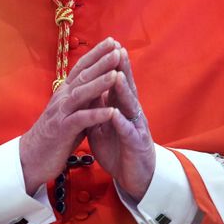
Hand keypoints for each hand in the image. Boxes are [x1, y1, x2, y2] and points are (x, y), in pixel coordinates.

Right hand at [19, 38, 121, 194]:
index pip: (81, 68)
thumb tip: (100, 85)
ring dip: (99, 84)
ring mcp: (61, 113)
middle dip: (100, 62)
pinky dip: (95, 115)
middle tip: (117, 48)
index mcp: (65, 93)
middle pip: (82, 76)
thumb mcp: (72, 112)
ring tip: (116, 74)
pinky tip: (110, 111)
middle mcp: (62, 98)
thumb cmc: (56, 135)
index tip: (112, 42)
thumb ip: (84, 99)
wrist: (33, 157)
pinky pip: (80, 120)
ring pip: (81, 94)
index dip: (96, 54)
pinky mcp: (61, 130)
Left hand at [86, 46, 155, 201]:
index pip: (116, 83)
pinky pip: (127, 132)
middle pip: (126, 88)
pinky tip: (116, 114)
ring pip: (129, 107)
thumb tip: (87, 89)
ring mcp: (135, 128)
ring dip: (123, 91)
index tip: (106, 46)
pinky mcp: (136, 145)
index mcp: (121, 108)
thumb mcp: (103, 125)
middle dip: (122, 69)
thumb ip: (97, 108)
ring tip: (116, 76)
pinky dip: (121, 123)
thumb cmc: (119, 149)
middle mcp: (131, 114)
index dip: (112, 66)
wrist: (134, 177)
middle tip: (117, 49)